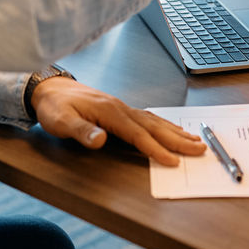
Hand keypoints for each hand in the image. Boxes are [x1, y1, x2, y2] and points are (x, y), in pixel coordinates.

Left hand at [28, 77, 204, 165]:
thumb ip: (81, 132)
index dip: (156, 149)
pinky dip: (162, 123)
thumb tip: (101, 140)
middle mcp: (120, 107)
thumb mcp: (61, 122)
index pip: (138, 134)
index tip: (173, 160)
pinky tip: (170, 128)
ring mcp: (121, 106)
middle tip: (199, 148)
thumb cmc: (54, 107)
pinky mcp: (118, 108)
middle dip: (177, 139)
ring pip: (153, 120)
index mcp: (109, 112)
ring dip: (174, 131)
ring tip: (194, 139)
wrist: (48, 88)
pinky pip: (147, 117)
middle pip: (153, 126)